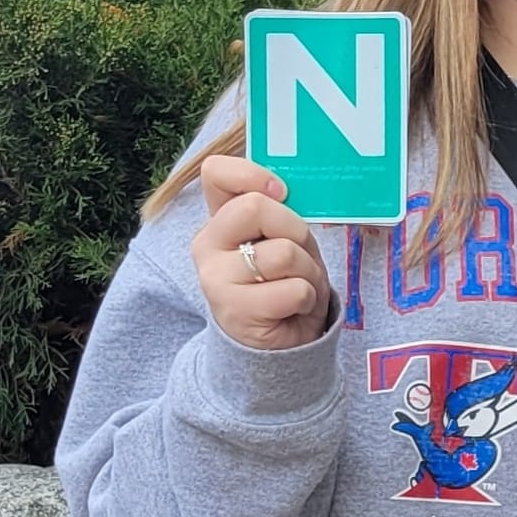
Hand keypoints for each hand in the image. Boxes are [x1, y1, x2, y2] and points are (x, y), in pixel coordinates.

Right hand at [193, 155, 332, 348]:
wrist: (276, 343)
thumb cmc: (283, 281)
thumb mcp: (283, 238)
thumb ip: (278, 212)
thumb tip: (286, 191)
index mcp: (219, 219)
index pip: (215, 173)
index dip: (253, 174)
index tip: (281, 193)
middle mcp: (207, 245)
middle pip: (255, 207)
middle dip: (295, 229)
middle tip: (300, 253)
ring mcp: (216, 279)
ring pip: (283, 253)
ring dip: (308, 271)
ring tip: (299, 287)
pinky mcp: (236, 312)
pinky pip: (295, 290)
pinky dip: (308, 299)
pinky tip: (294, 308)